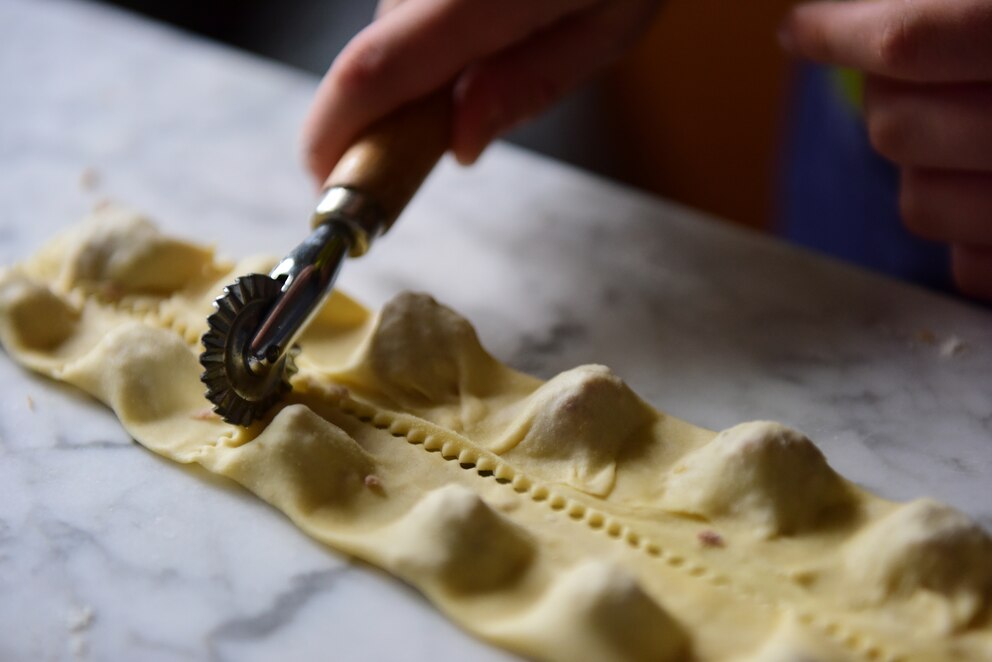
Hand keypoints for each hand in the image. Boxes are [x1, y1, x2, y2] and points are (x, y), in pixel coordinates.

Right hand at [302, 0, 660, 179]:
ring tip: (513, 30)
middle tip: (468, 110)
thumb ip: (531, 84)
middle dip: (404, 102)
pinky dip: (440, 19)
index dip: (333, 134)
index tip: (326, 183)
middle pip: (380, 50)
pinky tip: (496, 7)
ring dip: (432, 54)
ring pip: (396, 21)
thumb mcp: (613, 24)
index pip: (374, 70)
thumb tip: (457, 145)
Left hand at [779, 0, 991, 298]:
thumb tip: (840, 16)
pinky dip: (969, 232)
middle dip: (891, 101)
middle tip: (917, 77)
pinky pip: (967, 265)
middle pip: (893, 129)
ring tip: (975, 138)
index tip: (798, 29)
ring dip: (927, 172)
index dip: (837, 34)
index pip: (906, 44)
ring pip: (919, 205)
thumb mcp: (988, 13)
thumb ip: (930, 16)